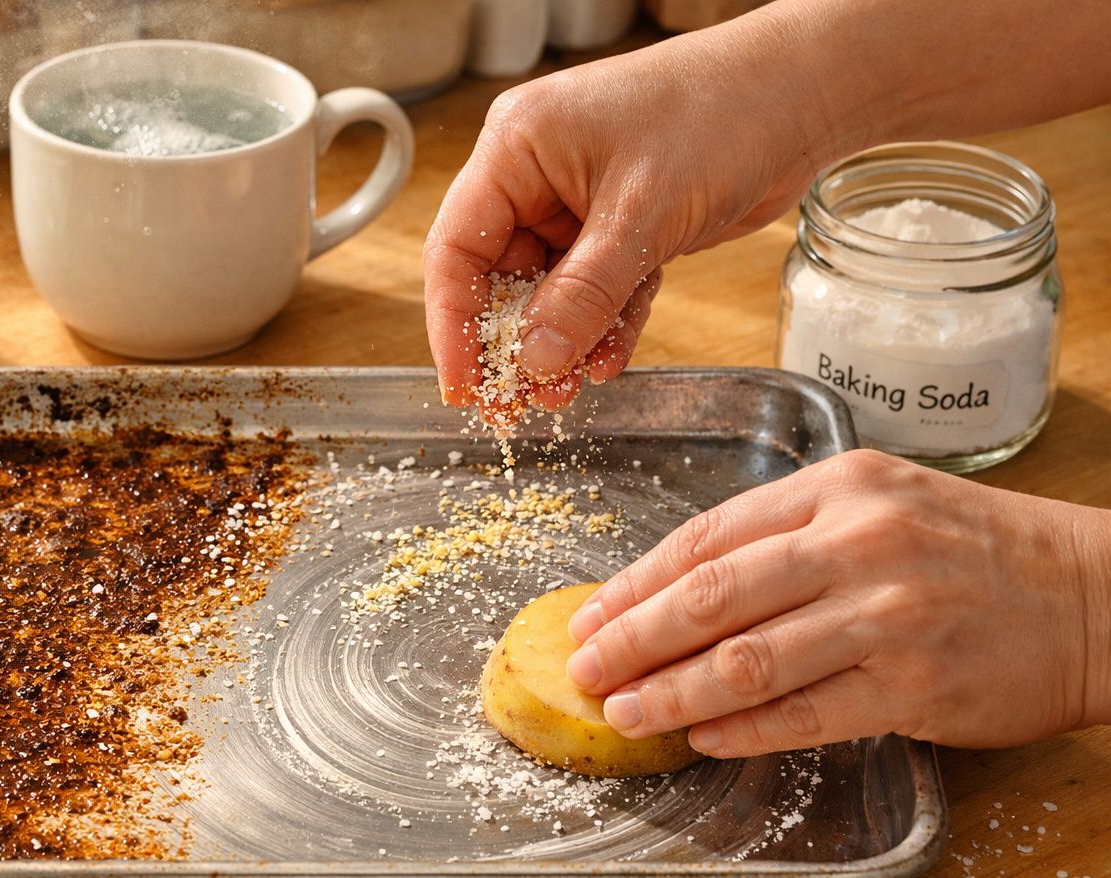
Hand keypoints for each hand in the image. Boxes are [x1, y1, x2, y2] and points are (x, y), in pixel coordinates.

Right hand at [422, 20, 837, 415]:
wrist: (805, 94)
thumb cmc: (722, 111)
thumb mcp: (641, 213)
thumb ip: (584, 294)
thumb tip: (535, 361)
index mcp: (517, 148)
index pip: (457, 248)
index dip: (453, 325)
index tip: (465, 387)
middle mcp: (538, 176)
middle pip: (498, 278)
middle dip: (513, 344)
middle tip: (522, 402)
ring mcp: (581, 203)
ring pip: (550, 293)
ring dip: (560, 344)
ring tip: (571, 389)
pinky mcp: (624, 227)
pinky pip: (597, 292)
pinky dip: (603, 327)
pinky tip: (608, 360)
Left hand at [565, 449, 1110, 755]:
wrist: (1092, 595)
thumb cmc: (969, 550)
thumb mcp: (877, 505)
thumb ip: (783, 537)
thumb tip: (675, 592)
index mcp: (837, 487)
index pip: (706, 537)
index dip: (634, 584)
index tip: (589, 617)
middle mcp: (858, 542)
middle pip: (710, 597)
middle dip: (632, 639)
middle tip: (584, 671)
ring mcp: (888, 614)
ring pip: (747, 660)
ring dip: (671, 692)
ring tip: (626, 712)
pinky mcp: (915, 685)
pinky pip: (804, 713)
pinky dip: (742, 728)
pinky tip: (701, 735)